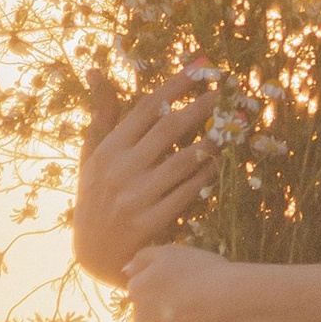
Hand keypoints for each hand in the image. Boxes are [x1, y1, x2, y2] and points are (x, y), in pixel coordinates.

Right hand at [72, 65, 214, 283]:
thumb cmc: (95, 197)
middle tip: (222, 91)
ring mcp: (135, 196)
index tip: (198, 68)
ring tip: (229, 125)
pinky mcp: (150, 221)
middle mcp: (120, 170)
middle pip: (166, 129)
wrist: (94, 253)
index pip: (143, 109)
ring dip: (208, 140)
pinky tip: (218, 161)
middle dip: (198, 106)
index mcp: (106, 150)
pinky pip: (185, 192)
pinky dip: (204, 175)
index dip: (173, 86)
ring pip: (181, 160)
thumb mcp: (91, 155)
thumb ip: (101, 115)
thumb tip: (97, 70)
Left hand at [124, 243, 264, 321]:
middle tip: (189, 307)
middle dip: (161, 315)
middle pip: (147, 319)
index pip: (139, 293)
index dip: (160, 291)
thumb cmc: (203, 271)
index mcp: (137, 292)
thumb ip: (142, 258)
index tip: (180, 288)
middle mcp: (141, 320)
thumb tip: (126, 271)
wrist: (233, 301)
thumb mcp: (171, 252)